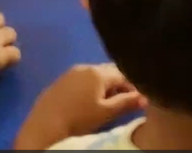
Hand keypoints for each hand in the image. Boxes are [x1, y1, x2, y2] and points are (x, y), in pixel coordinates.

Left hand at [13, 64, 142, 150]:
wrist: (45, 124)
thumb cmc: (79, 118)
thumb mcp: (106, 113)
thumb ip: (126, 102)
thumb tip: (146, 97)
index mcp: (99, 73)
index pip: (123, 74)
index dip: (133, 85)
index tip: (137, 98)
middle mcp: (85, 67)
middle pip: (109, 71)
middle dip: (119, 84)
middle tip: (123, 100)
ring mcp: (71, 72)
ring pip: (95, 75)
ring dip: (104, 85)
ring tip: (105, 102)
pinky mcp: (61, 80)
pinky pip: (82, 78)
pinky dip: (89, 86)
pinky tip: (87, 100)